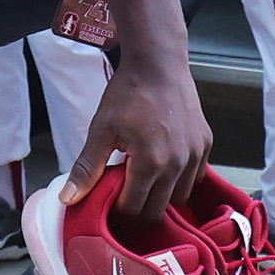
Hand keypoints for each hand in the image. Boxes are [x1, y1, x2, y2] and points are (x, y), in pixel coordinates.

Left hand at [59, 57, 211, 221]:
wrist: (158, 63)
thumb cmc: (127, 93)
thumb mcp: (101, 129)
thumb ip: (87, 167)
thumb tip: (68, 199)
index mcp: (150, 164)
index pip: (134, 209)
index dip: (117, 207)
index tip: (109, 195)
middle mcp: (178, 166)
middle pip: (158, 211)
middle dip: (138, 206)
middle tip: (124, 189)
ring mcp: (196, 156)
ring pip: (180, 197)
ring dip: (161, 194)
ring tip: (143, 175)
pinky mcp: (206, 145)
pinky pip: (195, 177)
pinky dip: (180, 178)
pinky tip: (163, 162)